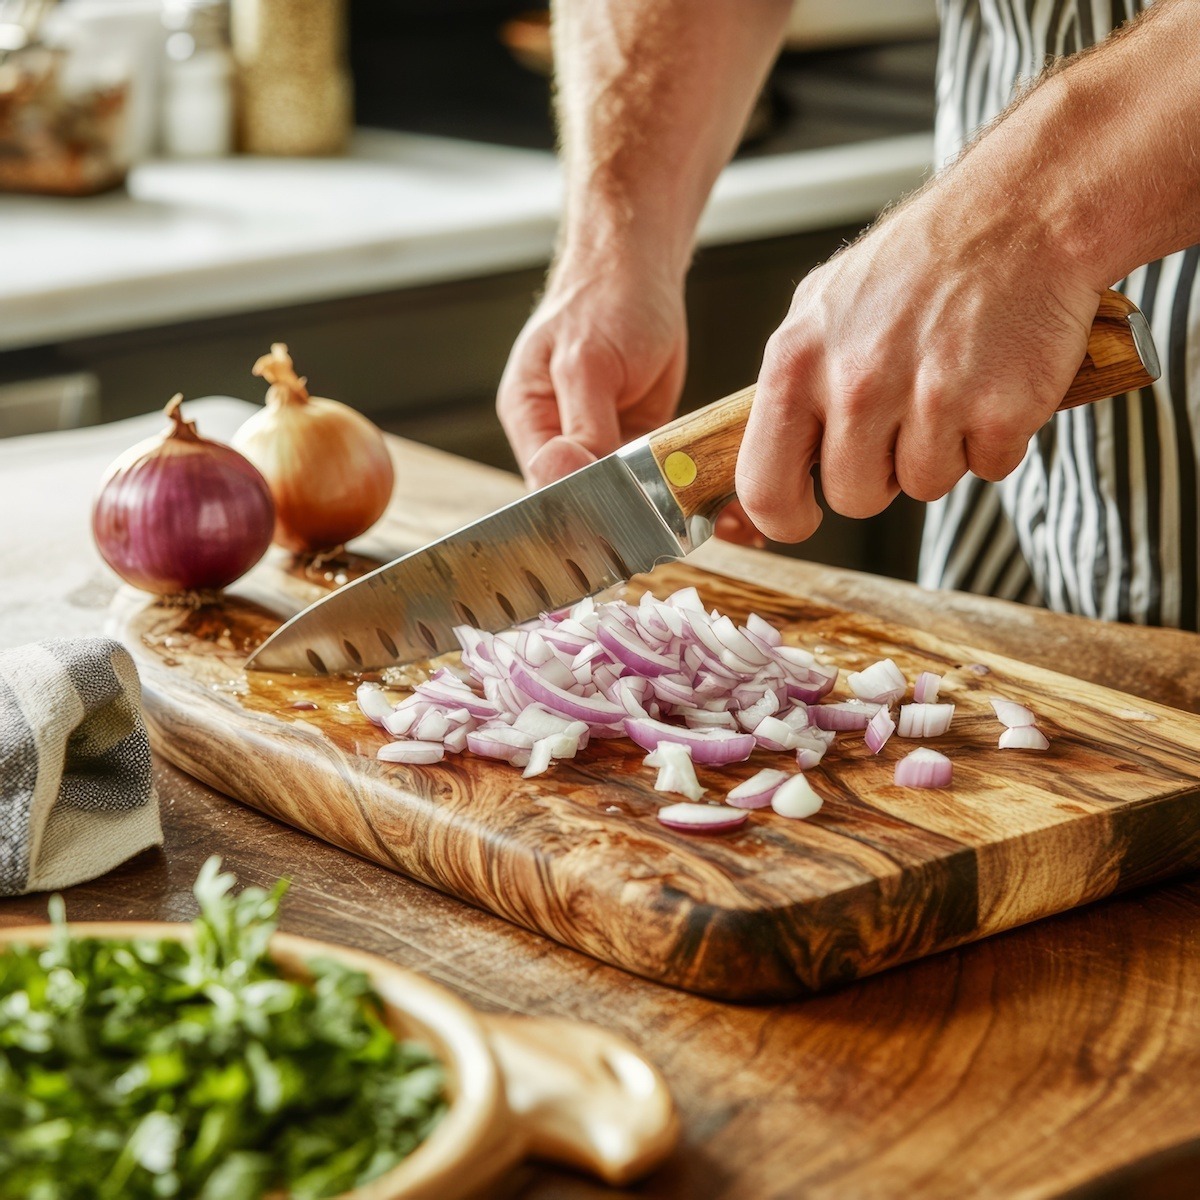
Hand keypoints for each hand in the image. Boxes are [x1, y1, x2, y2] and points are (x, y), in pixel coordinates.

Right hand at [497, 255, 686, 489]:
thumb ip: (582, 426)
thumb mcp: (586, 365)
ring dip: (644, 491)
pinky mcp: (635, 436)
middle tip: (645, 498)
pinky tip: (680, 471)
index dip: (575, 504)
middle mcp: (560, 434)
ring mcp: (600, 437)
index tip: (612, 508)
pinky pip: (648, 472)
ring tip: (665, 481)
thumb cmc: (603, 302)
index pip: (543, 484)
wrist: (639, 270)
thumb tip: (562, 476)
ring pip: (618, 490)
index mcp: (529, 417)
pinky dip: (665, 474)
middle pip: (580, 495)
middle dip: (612, 501)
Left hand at [735, 185, 1106, 542]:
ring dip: (941, 452)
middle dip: (880, 473)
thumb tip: (769, 454)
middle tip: (904, 415)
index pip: (764, 485)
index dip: (785, 516)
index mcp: (796, 362)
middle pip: (854, 497)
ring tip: (950, 384)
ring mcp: (930, 399)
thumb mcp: (820, 308)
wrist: (1023, 212)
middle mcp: (856, 383)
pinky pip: (988, 470)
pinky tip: (992, 383)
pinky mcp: (1000, 411)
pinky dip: (995, 439)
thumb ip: (790, 385)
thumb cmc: (919, 261)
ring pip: (923, 487)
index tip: (803, 515)